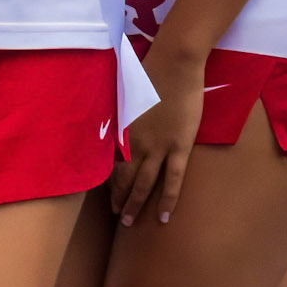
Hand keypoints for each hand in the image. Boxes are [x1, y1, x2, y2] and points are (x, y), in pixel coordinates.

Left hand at [110, 41, 205, 226]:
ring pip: (144, 184)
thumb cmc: (149, 70)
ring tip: (129, 223)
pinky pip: (172, 180)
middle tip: (117, 216)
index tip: (107, 194)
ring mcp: (158, 147)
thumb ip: (123, 113)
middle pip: (124, 178)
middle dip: (119, 198)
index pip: (112, 163)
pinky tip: (163, 217)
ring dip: (135, 205)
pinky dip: (167, 200)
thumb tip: (117, 125)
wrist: (174, 63)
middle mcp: (135, 142)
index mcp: (122, 129)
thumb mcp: (126, 93)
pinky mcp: (179, 146)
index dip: (109, 181)